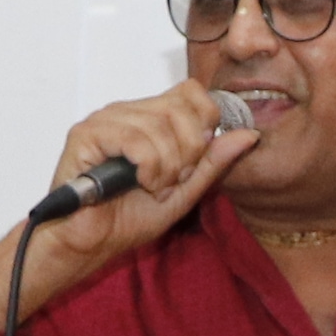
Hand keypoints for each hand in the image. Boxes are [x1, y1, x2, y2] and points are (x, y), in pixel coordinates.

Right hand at [0, 82, 259, 320]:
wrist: (89, 243)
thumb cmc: (127, 219)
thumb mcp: (185, 191)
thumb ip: (213, 162)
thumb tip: (249, 135)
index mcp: (150, 117)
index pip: (192, 92)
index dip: (204, 123)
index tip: (194, 160)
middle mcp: (128, 111)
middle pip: (181, 109)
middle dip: (188, 153)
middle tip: (171, 182)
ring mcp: (106, 119)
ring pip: (161, 125)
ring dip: (167, 167)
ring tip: (153, 187)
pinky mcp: (86, 134)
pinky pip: (136, 139)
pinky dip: (148, 167)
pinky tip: (139, 183)